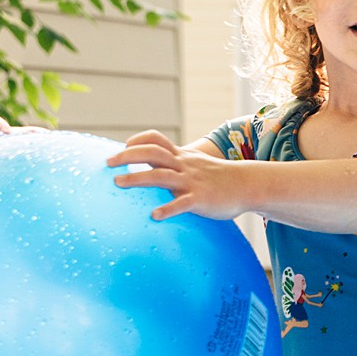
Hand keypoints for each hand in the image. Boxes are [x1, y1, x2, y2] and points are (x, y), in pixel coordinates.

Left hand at [107, 131, 248, 221]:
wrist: (248, 185)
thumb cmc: (219, 178)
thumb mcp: (197, 164)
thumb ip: (177, 164)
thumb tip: (156, 168)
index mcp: (182, 157)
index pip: (156, 139)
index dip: (137, 141)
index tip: (122, 148)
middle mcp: (183, 166)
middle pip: (152, 153)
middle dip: (127, 156)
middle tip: (108, 163)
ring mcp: (191, 182)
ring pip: (161, 176)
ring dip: (137, 178)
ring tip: (118, 184)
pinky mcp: (200, 199)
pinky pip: (182, 203)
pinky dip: (168, 209)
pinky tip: (154, 216)